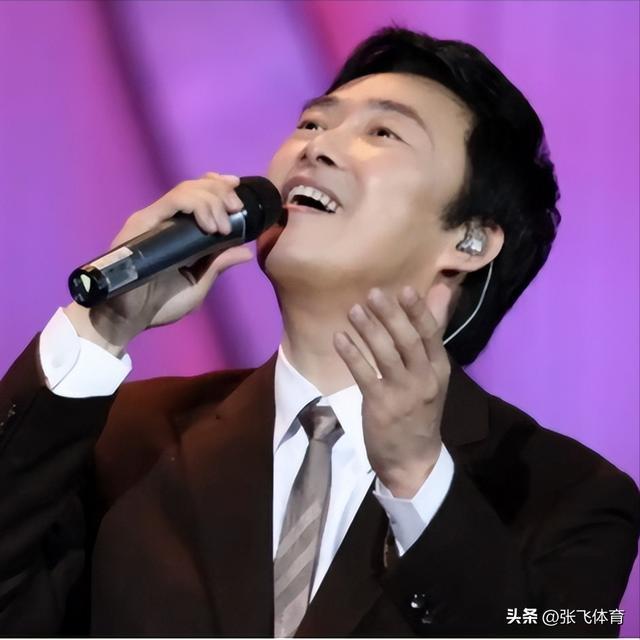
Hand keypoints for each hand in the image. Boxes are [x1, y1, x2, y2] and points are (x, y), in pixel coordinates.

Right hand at [64, 172, 253, 355]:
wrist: (127, 319)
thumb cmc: (158, 305)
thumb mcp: (198, 284)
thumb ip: (218, 265)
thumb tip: (246, 251)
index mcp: (179, 230)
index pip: (198, 194)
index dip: (219, 186)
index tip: (238, 189)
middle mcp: (166, 220)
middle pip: (196, 186)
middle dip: (221, 191)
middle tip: (237, 209)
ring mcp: (154, 219)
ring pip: (186, 189)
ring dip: (212, 201)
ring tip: (222, 227)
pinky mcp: (143, 222)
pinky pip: (173, 200)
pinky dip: (196, 205)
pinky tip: (209, 226)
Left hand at [333, 283, 452, 497]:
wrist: (413, 459)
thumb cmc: (420, 410)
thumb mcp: (432, 374)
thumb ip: (432, 333)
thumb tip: (443, 291)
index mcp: (439, 368)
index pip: (431, 334)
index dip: (418, 311)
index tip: (404, 288)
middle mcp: (424, 378)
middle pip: (408, 341)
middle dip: (391, 315)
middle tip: (372, 293)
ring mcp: (403, 393)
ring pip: (386, 355)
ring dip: (368, 330)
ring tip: (353, 310)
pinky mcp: (381, 405)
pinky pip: (364, 375)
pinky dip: (351, 355)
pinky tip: (339, 338)